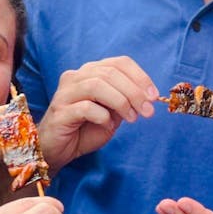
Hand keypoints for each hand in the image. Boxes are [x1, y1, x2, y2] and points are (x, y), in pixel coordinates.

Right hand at [37, 56, 156, 171]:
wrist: (58, 150)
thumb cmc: (85, 129)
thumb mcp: (112, 113)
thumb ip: (125, 102)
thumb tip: (148, 98)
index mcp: (90, 72)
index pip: (119, 63)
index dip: (140, 77)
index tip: (154, 96)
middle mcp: (76, 77)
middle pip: (110, 73)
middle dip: (134, 92)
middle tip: (148, 111)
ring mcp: (65, 93)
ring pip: (97, 85)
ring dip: (121, 102)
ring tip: (132, 118)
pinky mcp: (60, 111)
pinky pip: (86, 107)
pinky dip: (102, 116)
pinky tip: (107, 126)